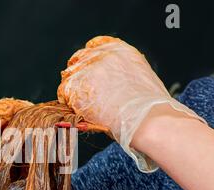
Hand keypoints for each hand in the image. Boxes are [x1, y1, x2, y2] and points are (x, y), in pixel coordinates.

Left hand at [57, 36, 205, 171]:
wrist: (147, 119)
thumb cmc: (149, 108)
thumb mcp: (139, 77)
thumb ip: (119, 74)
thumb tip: (107, 84)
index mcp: (118, 50)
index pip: (93, 47)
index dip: (88, 62)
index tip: (86, 74)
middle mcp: (101, 55)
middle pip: (77, 61)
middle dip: (78, 77)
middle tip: (84, 96)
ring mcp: (87, 70)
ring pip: (68, 78)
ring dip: (74, 93)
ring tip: (89, 109)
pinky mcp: (76, 86)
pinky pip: (64, 94)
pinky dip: (70, 105)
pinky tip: (83, 113)